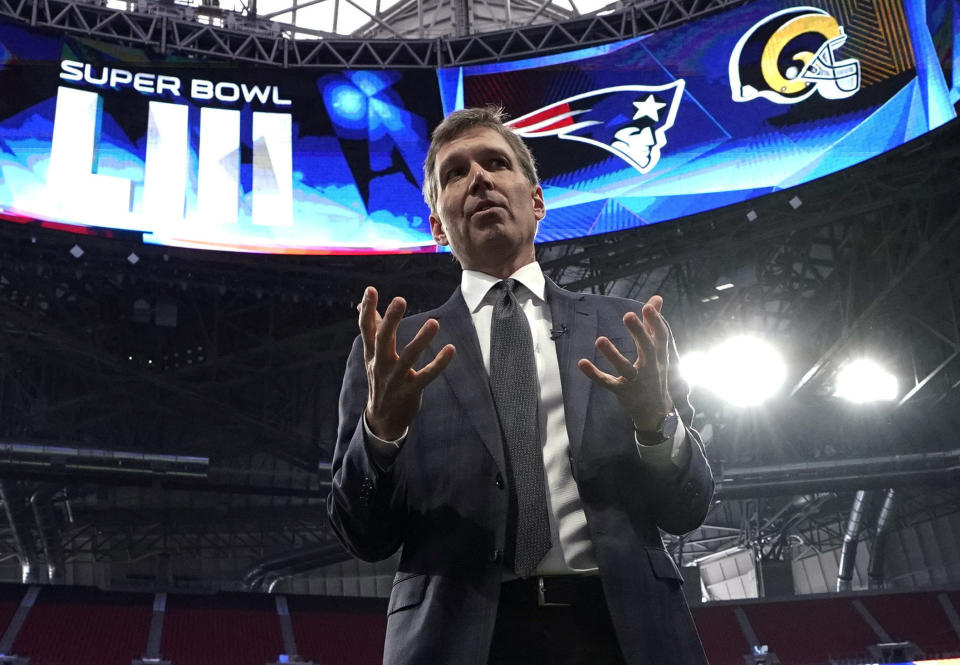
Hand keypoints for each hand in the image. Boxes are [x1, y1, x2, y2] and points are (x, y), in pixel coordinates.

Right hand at [359, 287, 454, 440]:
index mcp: (372, 354)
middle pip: (383, 339)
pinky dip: (439, 363)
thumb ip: (372, 331)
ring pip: (408, 357)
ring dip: (421, 340)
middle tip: (400, 300)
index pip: (366, 329)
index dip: (367, 309)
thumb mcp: (373, 357)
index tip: (371, 290)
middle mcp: (381, 365)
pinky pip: (426, 376)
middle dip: (390, 320)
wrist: (382, 419)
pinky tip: (451, 349)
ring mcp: (395, 379)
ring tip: (434, 322)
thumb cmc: (380, 380)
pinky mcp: (410, 391)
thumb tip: (361, 306)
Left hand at [577, 295, 672, 430]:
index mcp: (659, 355)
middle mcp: (650, 368)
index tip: (647, 306)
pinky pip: (607, 382)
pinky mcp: (621, 391)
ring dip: (613, 355)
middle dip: (639, 332)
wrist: (656, 411)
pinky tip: (581, 362)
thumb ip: (654, 324)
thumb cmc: (655, 374)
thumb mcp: (658, 350)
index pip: (661, 337)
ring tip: (600, 339)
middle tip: (628, 314)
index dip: (655, 321)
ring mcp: (636, 381)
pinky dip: (594, 374)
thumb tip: (656, 298)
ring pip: (626, 368)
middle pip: (646, 349)